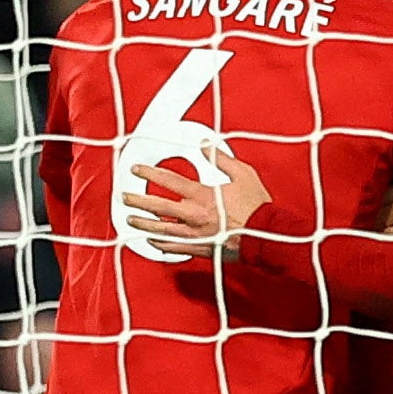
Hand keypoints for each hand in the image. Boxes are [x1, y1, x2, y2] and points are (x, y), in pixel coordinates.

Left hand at [124, 146, 267, 257]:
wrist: (267, 236)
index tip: (137, 170)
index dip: (149, 173)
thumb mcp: (243, 173)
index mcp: (201, 195)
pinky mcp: (200, 249)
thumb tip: (205, 144)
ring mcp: (194, 234)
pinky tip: (153, 242)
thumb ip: (220, 158)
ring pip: (160, 229)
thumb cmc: (257, 207)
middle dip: (137, 200)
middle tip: (125, 197)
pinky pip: (174, 247)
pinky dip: (161, 245)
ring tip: (131, 220)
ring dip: (142, 224)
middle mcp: (193, 215)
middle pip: (156, 206)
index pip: (167, 180)